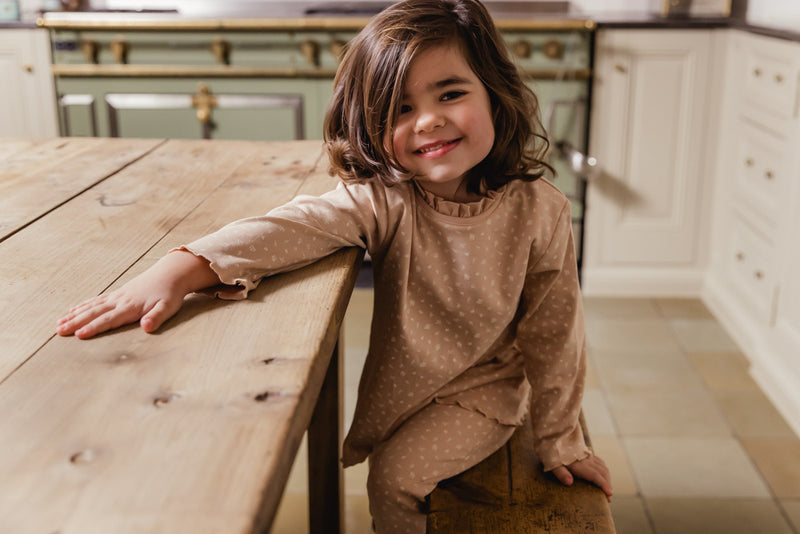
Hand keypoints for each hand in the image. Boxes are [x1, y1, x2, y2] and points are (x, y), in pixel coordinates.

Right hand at [57, 250, 217, 338]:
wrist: (171, 273)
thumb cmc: (170, 294)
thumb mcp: (168, 307)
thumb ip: (157, 317)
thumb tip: (146, 327)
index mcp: (131, 307)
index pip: (109, 319)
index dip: (94, 327)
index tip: (79, 334)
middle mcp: (120, 301)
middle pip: (95, 313)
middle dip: (76, 323)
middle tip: (59, 331)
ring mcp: (117, 296)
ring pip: (92, 306)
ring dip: (75, 315)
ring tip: (59, 324)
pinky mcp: (118, 293)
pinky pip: (96, 300)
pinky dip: (83, 305)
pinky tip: (72, 310)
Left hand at [551, 454, 612, 500]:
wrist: (553, 433)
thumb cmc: (550, 449)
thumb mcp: (552, 462)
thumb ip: (560, 473)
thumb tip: (569, 482)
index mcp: (578, 463)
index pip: (595, 475)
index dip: (603, 485)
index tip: (609, 494)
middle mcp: (585, 459)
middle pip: (602, 472)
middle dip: (607, 485)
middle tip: (608, 498)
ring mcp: (586, 455)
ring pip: (603, 467)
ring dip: (607, 478)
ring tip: (607, 489)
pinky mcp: (585, 452)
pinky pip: (599, 461)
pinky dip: (604, 469)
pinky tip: (603, 474)